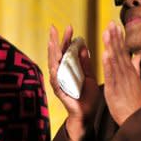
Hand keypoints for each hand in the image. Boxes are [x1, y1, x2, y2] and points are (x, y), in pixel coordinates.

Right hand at [48, 25, 97, 140]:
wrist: (87, 113)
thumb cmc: (87, 95)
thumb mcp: (88, 75)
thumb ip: (85, 62)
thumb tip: (83, 46)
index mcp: (69, 68)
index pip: (66, 50)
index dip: (67, 38)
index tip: (70, 27)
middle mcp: (61, 73)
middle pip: (56, 54)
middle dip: (55, 41)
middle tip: (54, 28)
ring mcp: (58, 82)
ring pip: (53, 65)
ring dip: (51, 54)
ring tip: (51, 42)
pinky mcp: (60, 92)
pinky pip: (56, 81)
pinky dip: (55, 73)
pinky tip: (54, 65)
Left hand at [101, 21, 140, 125]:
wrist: (136, 118)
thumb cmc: (135, 101)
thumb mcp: (137, 82)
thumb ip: (136, 67)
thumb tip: (137, 55)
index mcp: (129, 71)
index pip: (123, 51)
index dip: (118, 38)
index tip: (114, 26)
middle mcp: (126, 73)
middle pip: (119, 52)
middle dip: (114, 37)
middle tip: (109, 23)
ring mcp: (120, 80)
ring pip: (114, 60)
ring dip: (111, 46)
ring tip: (106, 33)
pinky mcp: (114, 88)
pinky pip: (111, 74)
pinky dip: (108, 64)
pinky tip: (105, 54)